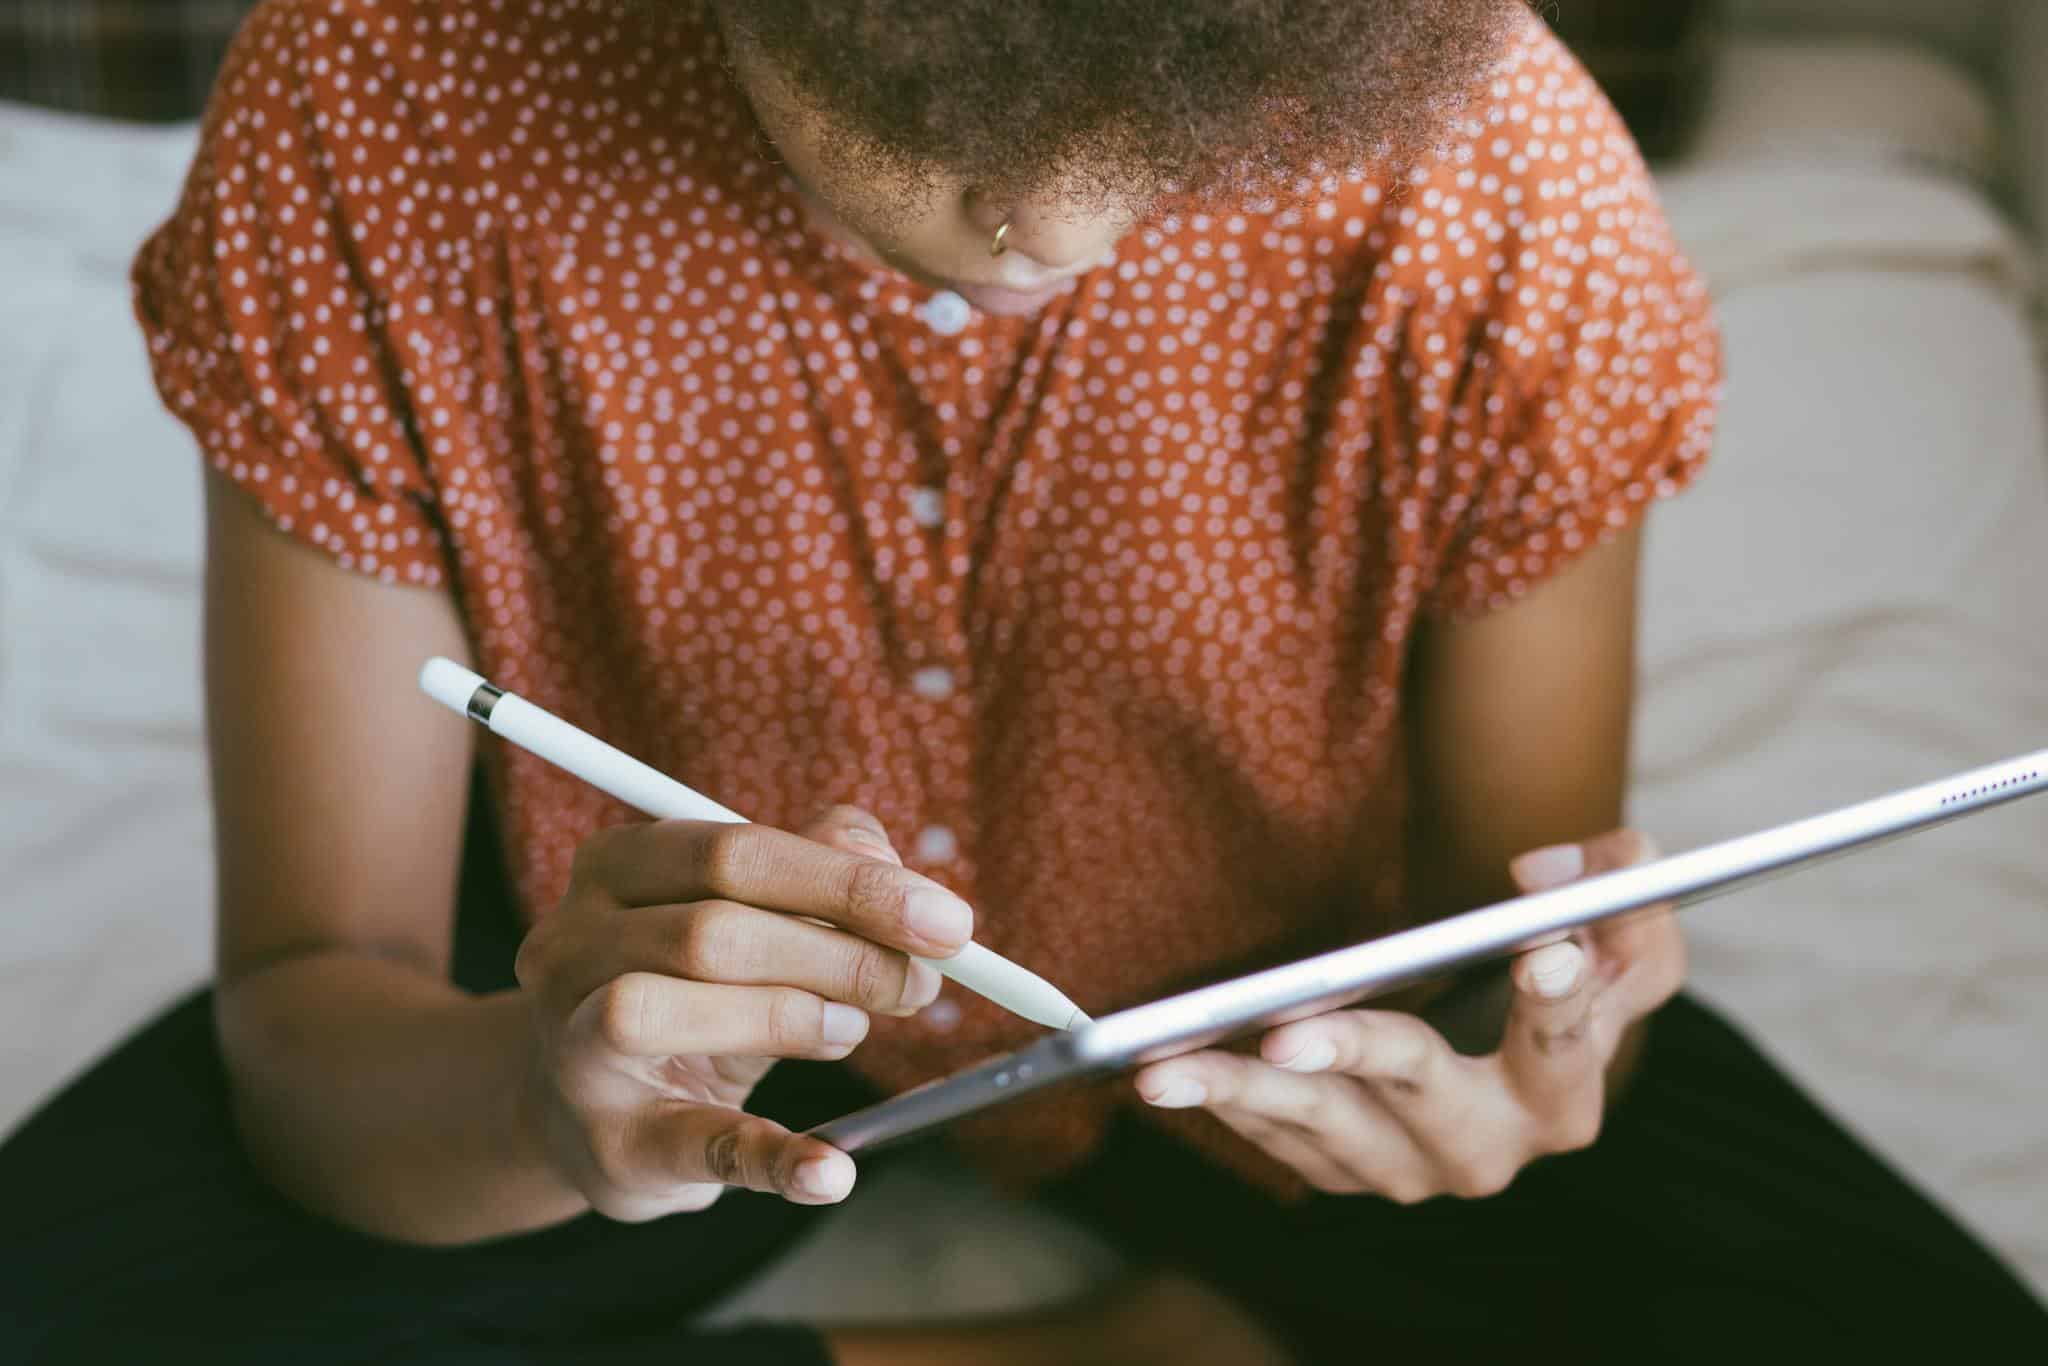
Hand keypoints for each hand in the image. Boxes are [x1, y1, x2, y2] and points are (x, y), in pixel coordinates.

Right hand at [514, 805, 970, 1219]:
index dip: (850, 884)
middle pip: (709, 930)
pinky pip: (689, 1144)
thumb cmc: (692, 989)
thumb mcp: (748, 916)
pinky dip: (772, 1156)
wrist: (590, 1105)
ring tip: (852, 1034)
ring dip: (786, 1017)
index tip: (947, 921)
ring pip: (657, 1009)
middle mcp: (571, 945)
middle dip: (839, 954)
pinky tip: (832, 1169)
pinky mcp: (608, 1142)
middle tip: (919, 985)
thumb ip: (820, 870)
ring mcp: (570, 1046)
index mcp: (616, 867)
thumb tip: (892, 868)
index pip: (736, 851)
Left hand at [1134, 829, 1684, 1201]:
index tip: (1539, 950)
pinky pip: (1280, 1140)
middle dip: (1351, 1056)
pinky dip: (1227, 1103)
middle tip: (1285, 1030)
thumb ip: (1621, 885)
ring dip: (1244, 1091)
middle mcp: (1493, 1148)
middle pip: (1420, 1094)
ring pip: (1327, 1128)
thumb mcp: (1618, 923)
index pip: (1567, 1043)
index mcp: (1567, 1092)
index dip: (1560, 998)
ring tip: (1166, 1065)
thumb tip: (1542, 878)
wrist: (1503, 1045)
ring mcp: (1414, 1171)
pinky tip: (1168, 1070)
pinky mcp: (1349, 1173)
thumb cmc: (1558, 967)